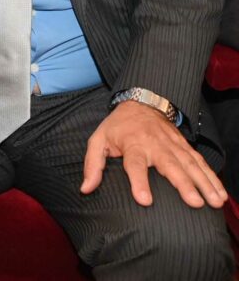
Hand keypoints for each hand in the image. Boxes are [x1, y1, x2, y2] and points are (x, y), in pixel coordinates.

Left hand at [81, 100, 226, 208]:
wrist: (141, 103)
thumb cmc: (117, 127)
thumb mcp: (98, 141)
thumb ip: (92, 165)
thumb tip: (85, 189)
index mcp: (132, 144)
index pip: (135, 165)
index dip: (139, 182)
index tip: (145, 201)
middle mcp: (155, 145)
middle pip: (170, 165)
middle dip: (183, 184)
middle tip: (195, 203)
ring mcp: (173, 145)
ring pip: (191, 165)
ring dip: (204, 183)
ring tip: (214, 201)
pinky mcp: (184, 146)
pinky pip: (200, 163)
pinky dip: (212, 177)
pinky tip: (220, 193)